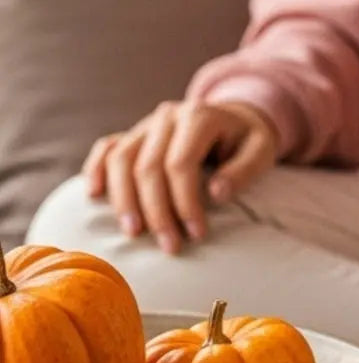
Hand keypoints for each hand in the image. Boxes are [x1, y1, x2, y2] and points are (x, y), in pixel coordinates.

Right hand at [83, 101, 278, 253]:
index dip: (185, 202)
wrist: (234, 120)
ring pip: (121, 160)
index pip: (181, 164)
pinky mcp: (133, 134)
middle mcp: (168, 116)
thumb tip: (217, 193)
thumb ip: (244, 170)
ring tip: (134, 234)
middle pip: (148, 166)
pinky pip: (106, 148)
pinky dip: (95, 169)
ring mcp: (146, 123)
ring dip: (124, 200)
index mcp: (199, 116)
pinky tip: (94, 195)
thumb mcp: (261, 150)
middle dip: (157, 211)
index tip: (197, 234)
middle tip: (169, 246)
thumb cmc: (247, 140)